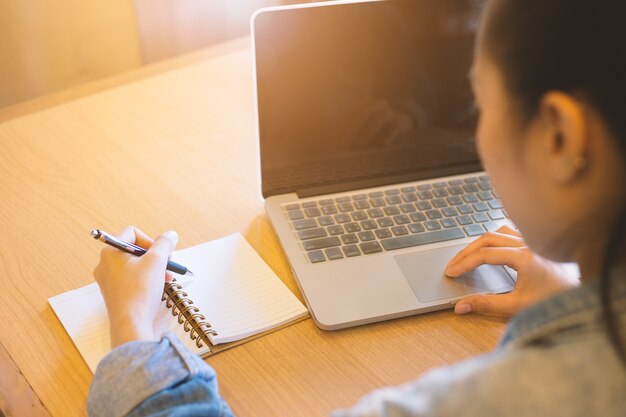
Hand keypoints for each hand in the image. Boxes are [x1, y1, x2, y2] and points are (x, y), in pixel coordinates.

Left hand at [93, 226, 177, 347]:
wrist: (131, 323)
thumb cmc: (140, 290)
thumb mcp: (157, 261)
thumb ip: (164, 243)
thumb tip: (170, 235)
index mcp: (110, 252)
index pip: (132, 233)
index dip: (151, 240)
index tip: (162, 254)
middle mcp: (105, 264)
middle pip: (134, 250)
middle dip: (155, 257)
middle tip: (167, 266)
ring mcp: (107, 280)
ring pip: (134, 265)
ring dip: (153, 268)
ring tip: (166, 279)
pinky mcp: (113, 293)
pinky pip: (130, 279)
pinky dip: (145, 280)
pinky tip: (156, 289)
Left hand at [331, 97, 413, 148]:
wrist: (403, 121)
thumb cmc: (377, 128)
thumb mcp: (362, 128)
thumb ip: (348, 133)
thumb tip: (329, 143)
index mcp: (365, 104)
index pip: (351, 115)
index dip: (342, 128)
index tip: (335, 141)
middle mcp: (378, 105)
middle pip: (365, 112)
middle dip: (353, 127)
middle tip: (345, 143)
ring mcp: (391, 112)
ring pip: (381, 117)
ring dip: (369, 130)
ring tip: (361, 143)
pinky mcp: (402, 121)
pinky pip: (396, 126)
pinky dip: (390, 134)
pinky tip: (384, 143)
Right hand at [444, 226, 578, 316]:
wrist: (582, 298)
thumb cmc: (554, 301)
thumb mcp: (517, 306)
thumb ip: (486, 305)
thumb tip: (461, 306)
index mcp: (523, 257)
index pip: (484, 255)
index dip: (464, 263)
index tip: (450, 272)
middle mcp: (528, 244)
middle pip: (486, 239)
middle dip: (466, 252)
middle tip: (452, 265)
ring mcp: (533, 242)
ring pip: (498, 232)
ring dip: (479, 242)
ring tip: (467, 255)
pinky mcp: (537, 244)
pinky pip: (511, 231)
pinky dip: (496, 237)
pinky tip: (492, 245)